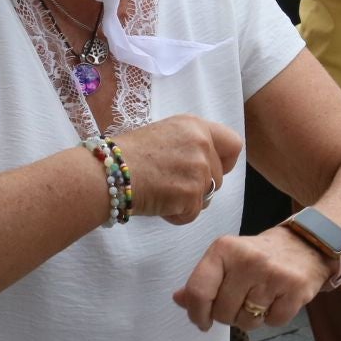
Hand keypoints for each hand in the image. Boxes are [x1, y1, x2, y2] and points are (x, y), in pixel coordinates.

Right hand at [111, 114, 242, 225]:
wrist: (108, 172)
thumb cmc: (127, 154)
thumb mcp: (164, 134)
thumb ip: (189, 144)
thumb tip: (204, 163)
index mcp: (195, 126)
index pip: (233, 144)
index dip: (225, 161)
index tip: (211, 168)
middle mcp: (202, 144)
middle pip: (219, 178)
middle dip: (198, 187)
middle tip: (171, 184)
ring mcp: (198, 170)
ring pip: (206, 197)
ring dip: (187, 201)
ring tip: (161, 192)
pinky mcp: (191, 195)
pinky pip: (192, 214)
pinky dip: (176, 215)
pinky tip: (157, 202)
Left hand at [172, 227, 330, 331]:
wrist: (308, 242)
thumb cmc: (260, 255)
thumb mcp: (227, 258)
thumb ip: (203, 280)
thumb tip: (179, 300)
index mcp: (224, 249)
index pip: (199, 291)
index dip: (196, 313)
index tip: (202, 321)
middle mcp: (248, 260)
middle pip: (223, 312)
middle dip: (229, 315)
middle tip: (241, 301)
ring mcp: (274, 275)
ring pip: (247, 321)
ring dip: (251, 318)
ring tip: (260, 298)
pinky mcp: (296, 290)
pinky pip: (273, 323)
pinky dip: (273, 318)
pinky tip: (277, 300)